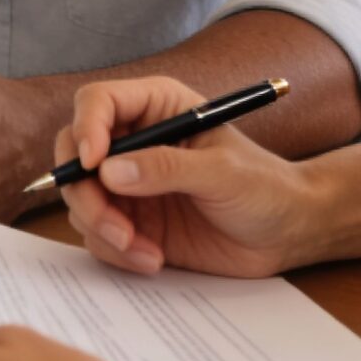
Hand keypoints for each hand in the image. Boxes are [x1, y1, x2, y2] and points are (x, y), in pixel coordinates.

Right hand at [58, 77, 321, 278]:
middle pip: (75, 153)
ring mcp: (129, 184)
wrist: (286, 234)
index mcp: (158, 108)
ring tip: (144, 249)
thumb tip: (110, 170)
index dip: (86, 129)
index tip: (94, 165)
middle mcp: (135, 142)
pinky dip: (116, 251)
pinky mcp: (131, 221)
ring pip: (80, 199)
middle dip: (84, 193)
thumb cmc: (265, 187)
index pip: (98, 102)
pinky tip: (153, 258)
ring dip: (102, 228)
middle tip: (114, 225)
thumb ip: (167, 168)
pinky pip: (97, 235)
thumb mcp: (222, 173)